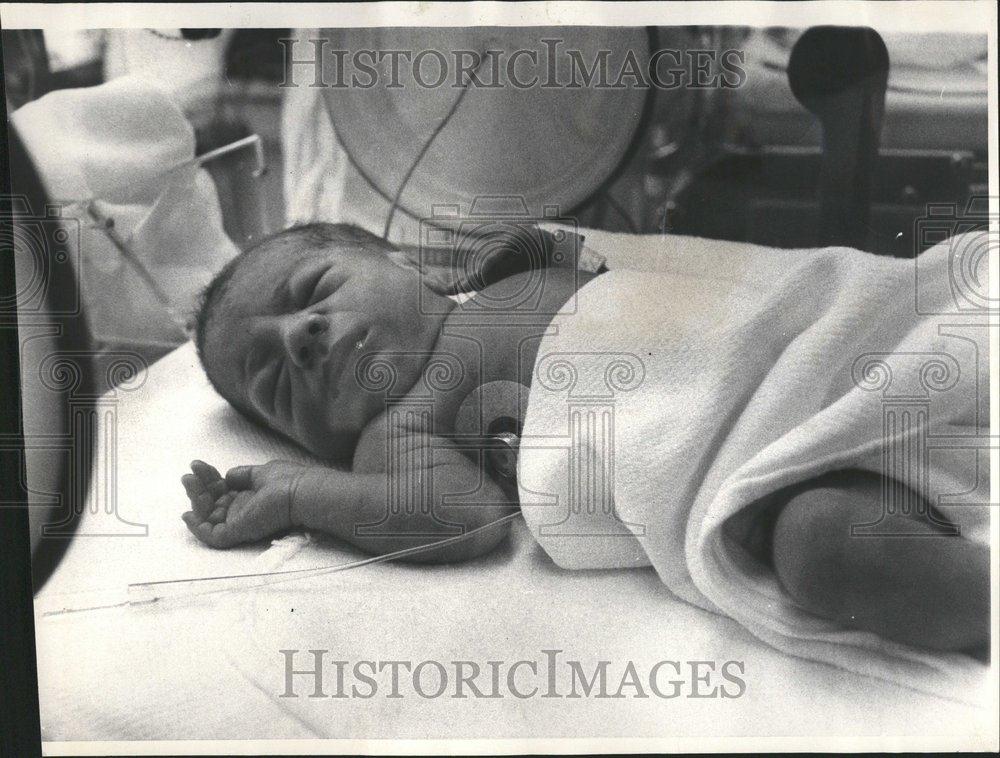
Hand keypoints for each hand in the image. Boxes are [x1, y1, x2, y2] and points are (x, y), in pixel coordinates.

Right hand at [180, 459, 308, 548]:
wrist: (299, 492)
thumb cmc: (287, 481)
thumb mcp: (260, 473)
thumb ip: (242, 476)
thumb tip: (227, 475)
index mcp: (247, 498)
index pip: (220, 490)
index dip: (207, 478)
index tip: (197, 464)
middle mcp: (241, 512)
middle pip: (211, 503)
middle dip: (197, 488)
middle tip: (188, 475)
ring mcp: (238, 523)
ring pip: (208, 517)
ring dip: (194, 501)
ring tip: (189, 482)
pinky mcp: (237, 533)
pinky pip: (211, 536)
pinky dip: (197, 528)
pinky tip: (187, 515)